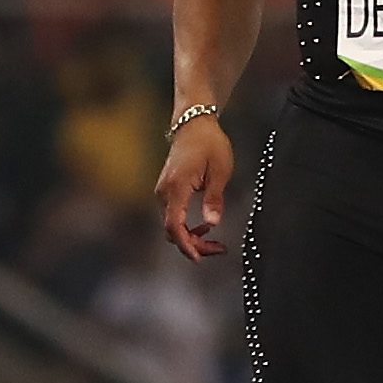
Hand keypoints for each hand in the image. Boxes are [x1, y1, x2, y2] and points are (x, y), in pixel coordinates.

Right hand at [156, 116, 235, 260]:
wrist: (193, 124)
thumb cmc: (209, 144)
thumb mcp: (220, 171)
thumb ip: (214, 198)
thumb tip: (212, 223)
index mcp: (176, 187)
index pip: (175, 225)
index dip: (186, 245)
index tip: (199, 257)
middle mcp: (164, 192)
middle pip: (172, 230)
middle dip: (193, 245)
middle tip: (218, 250)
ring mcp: (163, 192)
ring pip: (171, 225)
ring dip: (190, 238)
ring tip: (214, 243)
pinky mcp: (167, 191)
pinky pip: (173, 216)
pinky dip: (186, 227)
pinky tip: (204, 227)